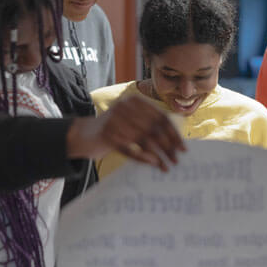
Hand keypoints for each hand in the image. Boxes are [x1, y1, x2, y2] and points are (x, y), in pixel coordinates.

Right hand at [66, 95, 185, 170]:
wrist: (84, 134)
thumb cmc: (114, 129)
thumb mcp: (132, 121)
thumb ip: (150, 125)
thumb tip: (176, 142)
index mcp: (134, 101)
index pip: (161, 117)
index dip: (173, 133)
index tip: (183, 147)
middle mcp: (125, 107)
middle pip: (154, 128)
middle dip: (168, 145)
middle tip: (177, 159)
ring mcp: (114, 120)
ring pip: (143, 139)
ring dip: (158, 154)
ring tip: (167, 166)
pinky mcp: (106, 135)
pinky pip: (130, 148)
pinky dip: (143, 157)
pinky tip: (152, 164)